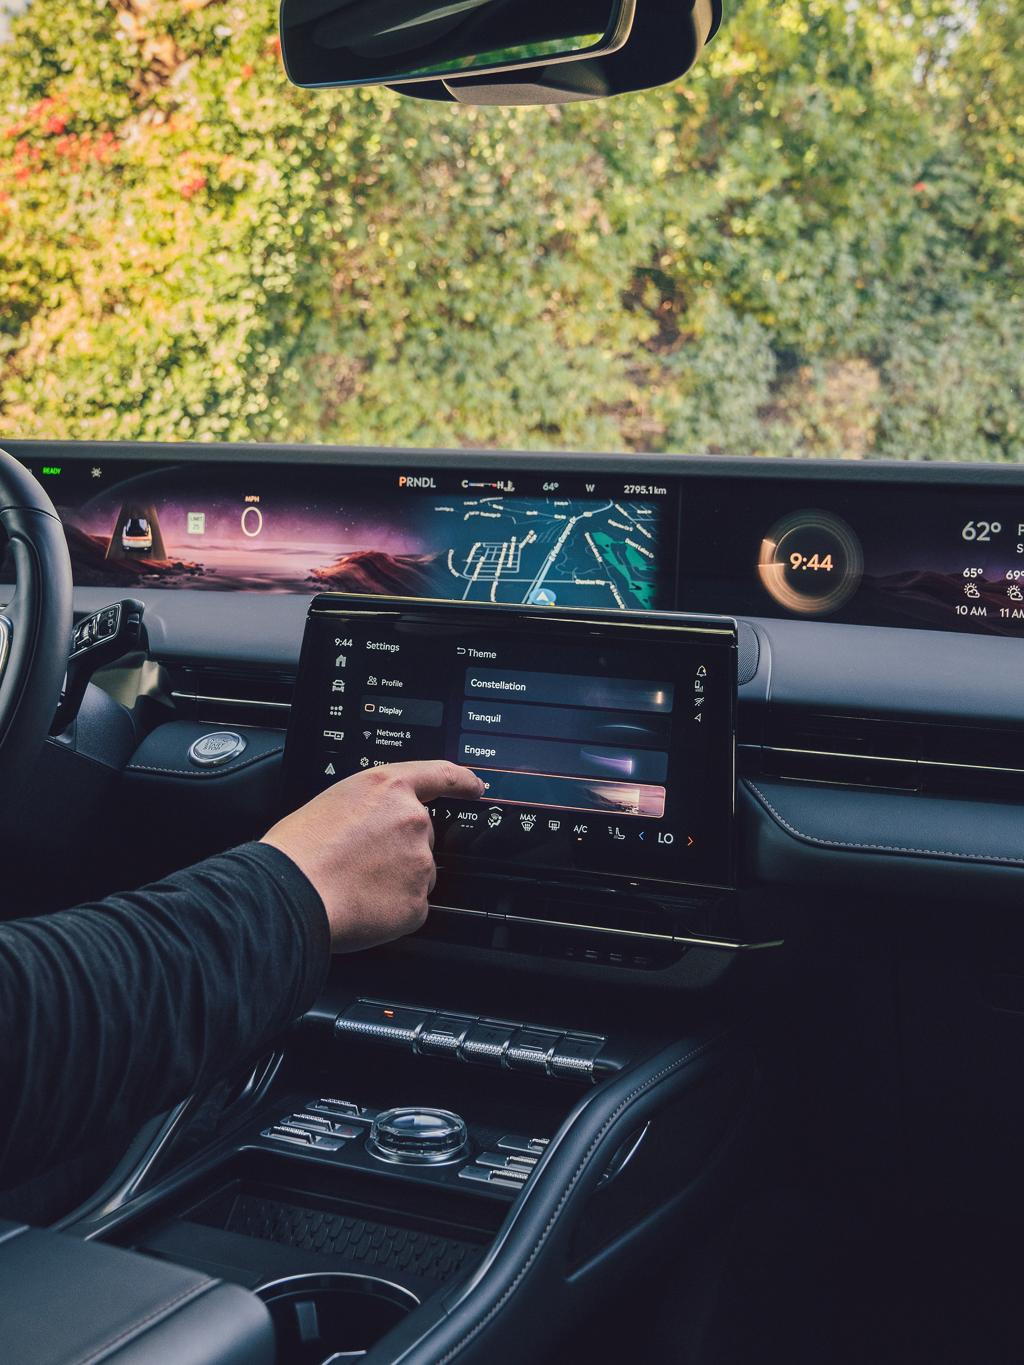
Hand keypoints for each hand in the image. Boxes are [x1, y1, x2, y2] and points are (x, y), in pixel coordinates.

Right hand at [262, 760, 483, 951]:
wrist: (290, 893)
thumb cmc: (296, 851)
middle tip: (358, 863)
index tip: (474, 786)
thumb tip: (371, 829)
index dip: (461, 781)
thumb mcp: (331, 804)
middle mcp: (412, 820)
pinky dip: (391, 911)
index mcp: (387, 788)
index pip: (439, 774)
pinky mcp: (417, 902)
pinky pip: (411, 907)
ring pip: (417, 874)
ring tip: (353, 885)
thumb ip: (366, 809)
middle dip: (398, 851)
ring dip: (394, 881)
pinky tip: (361, 906)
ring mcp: (419, 862)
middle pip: (421, 837)